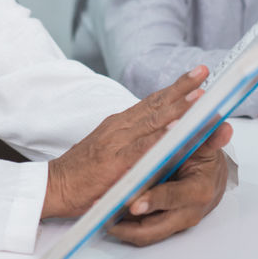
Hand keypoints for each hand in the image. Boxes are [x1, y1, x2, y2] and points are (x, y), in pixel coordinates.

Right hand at [43, 65, 219, 219]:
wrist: (54, 186)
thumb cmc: (83, 172)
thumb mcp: (109, 148)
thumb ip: (133, 141)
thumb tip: (162, 136)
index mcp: (119, 123)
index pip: (152, 101)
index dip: (174, 88)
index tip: (196, 76)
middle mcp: (119, 127)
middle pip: (156, 104)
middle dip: (182, 88)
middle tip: (203, 72)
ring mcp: (117, 143)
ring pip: (153, 121)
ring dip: (178, 107)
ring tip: (200, 95)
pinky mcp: (115, 162)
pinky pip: (143, 148)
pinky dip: (161, 137)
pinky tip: (177, 129)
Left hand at [108, 122, 232, 246]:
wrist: (211, 179)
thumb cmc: (205, 161)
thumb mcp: (207, 147)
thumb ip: (209, 138)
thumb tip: (223, 127)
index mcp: (199, 191)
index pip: (174, 198)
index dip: (155, 199)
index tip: (134, 202)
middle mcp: (188, 212)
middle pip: (155, 226)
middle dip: (128, 223)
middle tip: (104, 215)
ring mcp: (174, 222)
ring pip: (145, 233)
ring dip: (121, 228)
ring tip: (99, 218)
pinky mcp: (163, 226)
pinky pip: (141, 233)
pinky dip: (124, 228)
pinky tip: (107, 220)